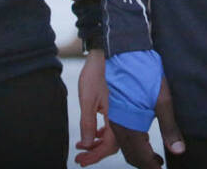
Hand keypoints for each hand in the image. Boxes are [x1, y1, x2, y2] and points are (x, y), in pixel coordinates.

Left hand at [75, 49, 118, 165]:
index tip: (80, 162)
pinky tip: (95, 131)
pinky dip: (104, 131)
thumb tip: (86, 144)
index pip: (108, 145)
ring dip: (99, 142)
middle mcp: (125, 115)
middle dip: (96, 152)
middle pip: (113, 144)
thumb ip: (87, 123)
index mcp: (118, 116)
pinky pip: (116, 124)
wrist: (109, 49)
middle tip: (80, 158)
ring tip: (83, 145)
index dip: (94, 156)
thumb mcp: (88, 98)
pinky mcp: (123, 103)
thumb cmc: (98, 71)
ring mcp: (125, 109)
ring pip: (115, 135)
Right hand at [109, 78, 183, 168]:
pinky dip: (127, 140)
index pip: (139, 156)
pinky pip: (116, 132)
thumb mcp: (162, 98)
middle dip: (143, 162)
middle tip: (157, 163)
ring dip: (136, 152)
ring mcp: (112, 116)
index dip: (150, 166)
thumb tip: (178, 150)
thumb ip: (169, 127)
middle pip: (129, 153)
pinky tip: (138, 134)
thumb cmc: (142, 70)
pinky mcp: (110, 107)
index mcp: (129, 126)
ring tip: (150, 153)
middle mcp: (117, 124)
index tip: (159, 168)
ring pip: (121, 144)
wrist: (121, 47)